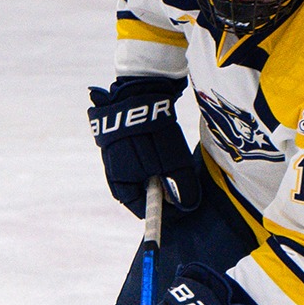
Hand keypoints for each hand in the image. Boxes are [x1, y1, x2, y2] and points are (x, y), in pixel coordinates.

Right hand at [88, 76, 199, 216]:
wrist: (138, 92)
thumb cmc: (153, 134)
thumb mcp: (173, 165)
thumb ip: (182, 189)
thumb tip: (188, 206)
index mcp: (120, 184)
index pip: (141, 209)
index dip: (164, 212)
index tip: (183, 208)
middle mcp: (115, 172)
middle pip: (143, 192)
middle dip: (164, 191)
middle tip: (183, 184)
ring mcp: (117, 154)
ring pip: (144, 173)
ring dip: (161, 173)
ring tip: (176, 162)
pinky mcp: (123, 139)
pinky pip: (141, 157)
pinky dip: (156, 157)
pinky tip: (166, 147)